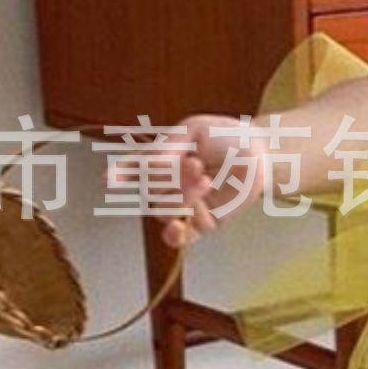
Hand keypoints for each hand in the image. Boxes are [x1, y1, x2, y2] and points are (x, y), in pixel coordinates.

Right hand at [105, 113, 269, 249]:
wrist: (259, 154)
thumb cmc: (226, 137)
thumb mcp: (194, 131)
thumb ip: (169, 146)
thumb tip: (150, 166)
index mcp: (160, 159)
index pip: (133, 169)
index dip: (120, 174)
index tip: (108, 179)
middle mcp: (167, 184)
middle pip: (151, 191)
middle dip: (170, 178)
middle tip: (196, 163)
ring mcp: (183, 205)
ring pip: (163, 210)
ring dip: (181, 196)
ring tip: (205, 179)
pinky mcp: (201, 223)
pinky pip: (179, 237)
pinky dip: (174, 235)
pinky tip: (176, 227)